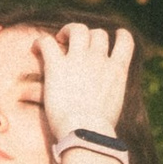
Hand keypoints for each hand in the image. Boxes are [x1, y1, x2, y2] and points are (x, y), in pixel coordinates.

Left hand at [39, 20, 134, 149]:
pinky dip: (41, 42)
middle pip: (98, 34)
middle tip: (76, 45)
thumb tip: (106, 105)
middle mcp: (100, 60)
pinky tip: (36, 49)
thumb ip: (108, 95)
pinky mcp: (57, 66)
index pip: (125, 40)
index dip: (118, 35)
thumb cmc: (98, 130)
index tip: (111, 38)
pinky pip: (47, 42)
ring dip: (68, 31)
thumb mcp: (112, 109)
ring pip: (78, 30)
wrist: (86, 133)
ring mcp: (80, 60)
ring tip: (60, 40)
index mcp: (117, 71)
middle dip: (88, 35)